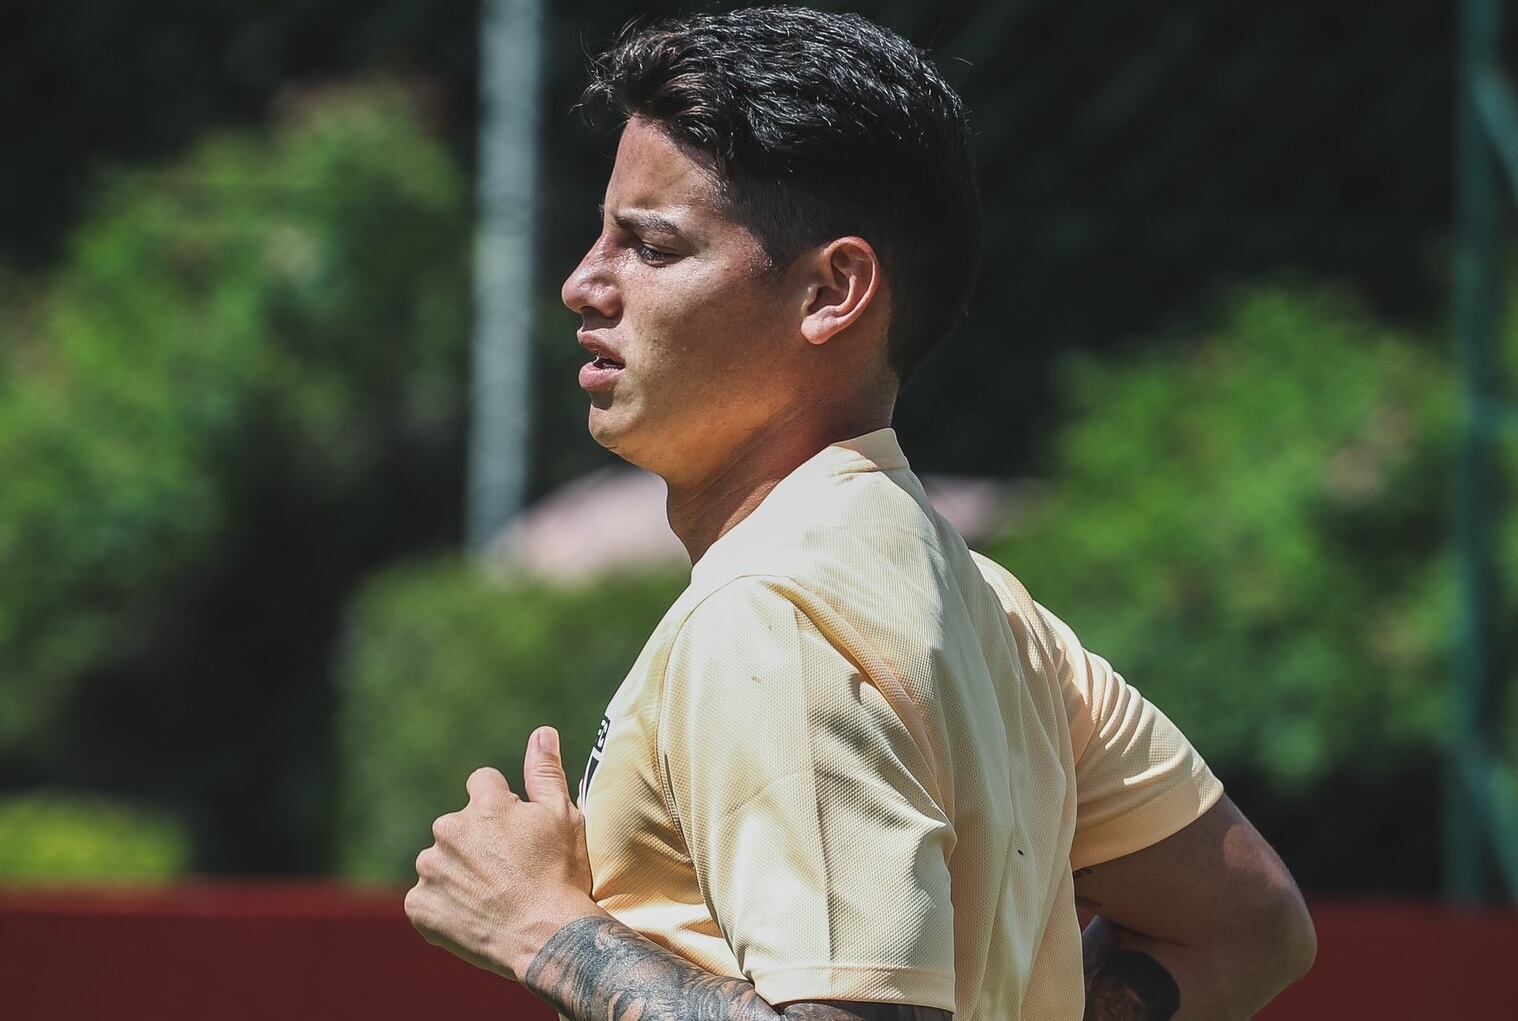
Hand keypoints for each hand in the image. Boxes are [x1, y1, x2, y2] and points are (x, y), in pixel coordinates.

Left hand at [404, 726, 606, 980]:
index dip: (500, 806)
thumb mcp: (564, 817)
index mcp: (483, 804)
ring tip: (490, 898)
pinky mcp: (419, 906)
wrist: (546, 937)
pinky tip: (472, 917)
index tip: (515, 834)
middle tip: (506, 871)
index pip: (482, 784)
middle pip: (457, 826)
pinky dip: (443, 907)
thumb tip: (542, 732)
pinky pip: (425, 899)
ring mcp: (430, 870)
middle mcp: (449, 830)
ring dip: (457, 874)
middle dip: (476, 841)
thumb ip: (545, 772)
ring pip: (439, 862)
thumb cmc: (561, 874)